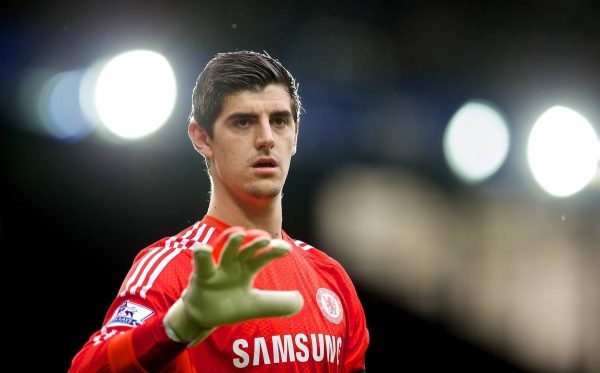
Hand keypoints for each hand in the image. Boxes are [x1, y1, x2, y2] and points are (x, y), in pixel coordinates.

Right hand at [164, 227, 303, 345]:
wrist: (205, 317)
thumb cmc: (231, 304)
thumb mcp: (256, 306)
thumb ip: (277, 303)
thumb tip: (300, 301)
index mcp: (248, 267)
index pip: (263, 256)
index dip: (274, 251)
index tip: (286, 249)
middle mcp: (234, 263)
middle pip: (245, 249)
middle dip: (254, 242)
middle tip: (265, 239)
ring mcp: (218, 267)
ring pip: (225, 251)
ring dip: (231, 242)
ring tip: (239, 234)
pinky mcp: (202, 275)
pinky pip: (202, 264)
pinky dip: (201, 255)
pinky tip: (202, 247)